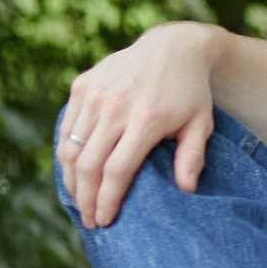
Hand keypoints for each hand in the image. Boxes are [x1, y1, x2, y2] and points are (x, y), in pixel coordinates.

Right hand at [58, 24, 224, 227]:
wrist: (174, 47)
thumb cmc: (190, 92)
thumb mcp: (201, 124)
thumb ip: (192, 157)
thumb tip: (186, 191)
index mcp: (146, 119)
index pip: (117, 170)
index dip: (107, 199)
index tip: (105, 220)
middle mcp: (116, 107)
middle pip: (88, 165)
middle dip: (85, 198)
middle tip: (89, 220)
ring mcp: (95, 94)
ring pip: (70, 149)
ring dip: (71, 181)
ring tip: (79, 202)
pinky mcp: (83, 85)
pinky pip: (65, 128)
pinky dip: (65, 154)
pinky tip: (73, 173)